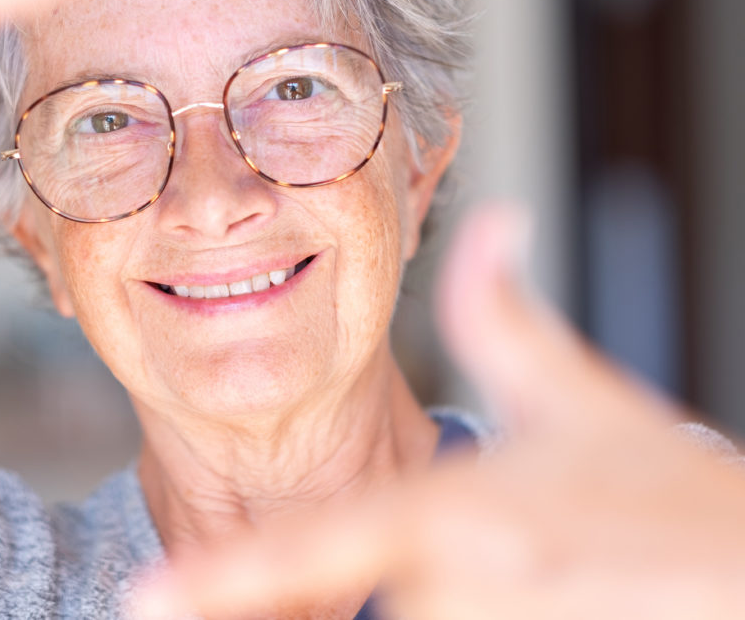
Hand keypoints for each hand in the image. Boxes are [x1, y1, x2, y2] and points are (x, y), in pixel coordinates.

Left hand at [136, 204, 744, 618]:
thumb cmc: (656, 484)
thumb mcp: (570, 395)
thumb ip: (499, 317)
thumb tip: (491, 223)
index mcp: (455, 509)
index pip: (316, 544)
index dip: (223, 577)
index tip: (149, 596)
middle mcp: (466, 585)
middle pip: (354, 607)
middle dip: (337, 598)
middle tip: (369, 568)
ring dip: (418, 606)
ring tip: (499, 573)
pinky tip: (515, 593)